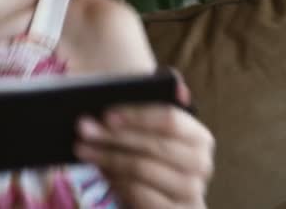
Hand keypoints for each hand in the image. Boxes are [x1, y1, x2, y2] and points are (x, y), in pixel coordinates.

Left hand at [75, 80, 214, 208]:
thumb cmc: (153, 160)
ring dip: (108, 158)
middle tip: (84, 128)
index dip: (137, 115)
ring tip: (84, 149)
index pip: (170, 119)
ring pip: (143, 168)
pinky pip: (139, 194)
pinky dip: (116, 182)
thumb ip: (155, 110)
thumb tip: (177, 88)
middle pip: (154, 144)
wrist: (159, 202)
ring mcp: (191, 192)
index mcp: (200, 138)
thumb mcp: (152, 136)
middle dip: (115, 136)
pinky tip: (102, 173)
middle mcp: (201, 164)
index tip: (106, 113)